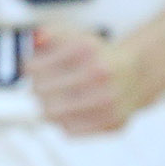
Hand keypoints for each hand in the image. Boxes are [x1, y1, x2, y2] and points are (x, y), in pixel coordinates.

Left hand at [27, 27, 143, 134]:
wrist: (136, 75)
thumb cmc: (98, 57)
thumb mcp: (74, 36)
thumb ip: (50, 34)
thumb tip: (36, 38)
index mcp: (85, 49)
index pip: (34, 67)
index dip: (29, 69)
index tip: (32, 69)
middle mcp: (99, 73)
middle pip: (41, 92)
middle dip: (37, 89)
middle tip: (42, 87)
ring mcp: (108, 100)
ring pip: (53, 114)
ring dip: (48, 107)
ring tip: (53, 100)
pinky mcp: (113, 122)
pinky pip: (70, 131)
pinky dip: (64, 123)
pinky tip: (69, 113)